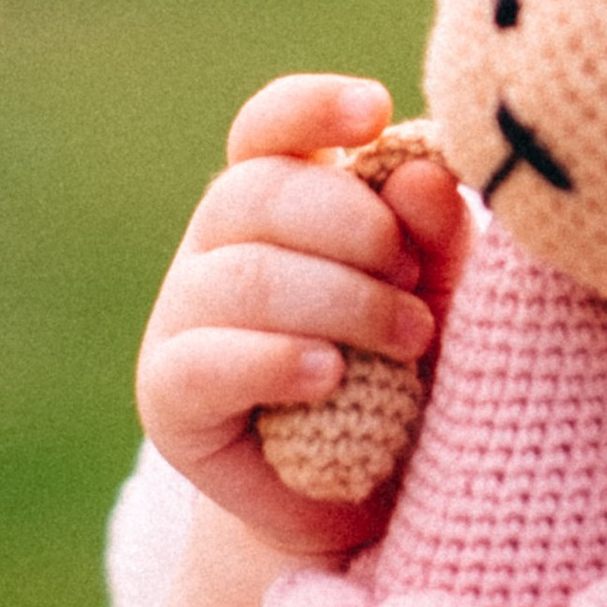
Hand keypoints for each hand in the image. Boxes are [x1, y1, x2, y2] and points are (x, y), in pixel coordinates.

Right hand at [137, 75, 466, 557]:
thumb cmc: (408, 372)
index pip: (271, 126)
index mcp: (279, 198)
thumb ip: (434, 235)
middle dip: (353, 228)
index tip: (378, 111)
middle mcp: (216, 245)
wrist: (373, 498)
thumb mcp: (438, 295)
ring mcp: (182, 316)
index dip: (314, 107)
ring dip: (340, 301)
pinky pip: (206, 360)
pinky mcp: (168, 395)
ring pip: (244, 276)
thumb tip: (421, 174)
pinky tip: (329, 375)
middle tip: (412, 282)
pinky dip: (276, 360)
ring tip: (407, 338)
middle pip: (257, 192)